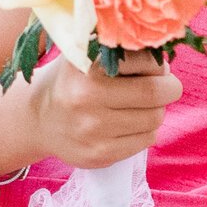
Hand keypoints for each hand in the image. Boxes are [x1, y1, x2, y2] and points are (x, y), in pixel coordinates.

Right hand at [0, 47, 177, 180]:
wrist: (39, 119)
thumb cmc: (72, 81)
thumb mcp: (87, 55)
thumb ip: (120, 51)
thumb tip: (164, 58)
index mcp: (86, 67)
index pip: (147, 62)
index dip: (158, 65)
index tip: (155, 67)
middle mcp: (86, 98)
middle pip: (156, 93)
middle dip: (168, 88)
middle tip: (164, 86)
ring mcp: (93, 131)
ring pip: (155, 118)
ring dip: (156, 110)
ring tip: (140, 106)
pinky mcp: (100, 154)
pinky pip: (146, 140)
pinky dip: (145, 130)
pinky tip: (128, 124)